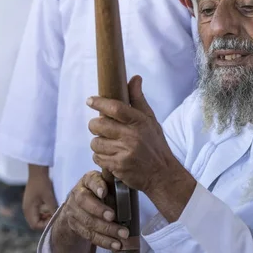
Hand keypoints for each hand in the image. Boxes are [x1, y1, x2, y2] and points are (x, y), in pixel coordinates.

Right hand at [23, 165, 57, 229]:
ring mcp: (28, 206)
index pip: (35, 225)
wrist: (37, 171)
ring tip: (54, 213)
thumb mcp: (49, 197)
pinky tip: (50, 208)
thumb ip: (52, 209)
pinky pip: (37, 212)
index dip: (45, 225)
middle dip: (45, 222)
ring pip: (36, 218)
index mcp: (28, 209)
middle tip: (55, 217)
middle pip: (35, 223)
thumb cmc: (42, 183)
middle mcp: (27, 209)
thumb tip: (58, 219)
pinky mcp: (32, 202)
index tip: (54, 219)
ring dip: (45, 218)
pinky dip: (43, 213)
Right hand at [61, 170, 128, 249]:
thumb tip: (133, 183)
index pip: (91, 180)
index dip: (97, 186)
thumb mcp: (106, 184)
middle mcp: (77, 194)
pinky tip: (115, 244)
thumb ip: (114, 183)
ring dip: (106, 230)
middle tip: (114, 217)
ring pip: (88, 222)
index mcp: (88, 180)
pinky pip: (89, 235)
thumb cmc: (100, 193)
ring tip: (122, 235)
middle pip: (85, 203)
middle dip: (100, 211)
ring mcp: (73, 211)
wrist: (80, 208)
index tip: (104, 192)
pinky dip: (104, 241)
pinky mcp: (75, 226)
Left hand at [86, 76, 181, 192]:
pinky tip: (110, 156)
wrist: (162, 174)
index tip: (90, 100)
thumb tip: (135, 78)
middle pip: (99, 124)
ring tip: (108, 144)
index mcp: (139, 122)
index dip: (99, 102)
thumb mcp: (150, 120)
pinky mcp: (118, 167)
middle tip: (100, 127)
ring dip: (98, 143)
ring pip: (95, 142)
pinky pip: (97, 158)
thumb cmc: (155, 145)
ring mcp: (124, 152)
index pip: (115, 108)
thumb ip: (139, 100)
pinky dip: (100, 157)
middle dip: (95, 125)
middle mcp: (132, 136)